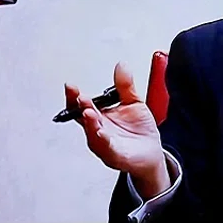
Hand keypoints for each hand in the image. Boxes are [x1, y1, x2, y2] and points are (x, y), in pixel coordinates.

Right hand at [65, 62, 168, 198]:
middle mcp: (98, 131)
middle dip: (81, 108)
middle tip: (81, 98)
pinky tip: (102, 133)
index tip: (71, 86)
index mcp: (99, 117)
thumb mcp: (133, 103)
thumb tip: (122, 66)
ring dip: (90, 124)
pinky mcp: (116, 156)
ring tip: (89, 113)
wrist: (151, 153)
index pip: (81, 106)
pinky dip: (104, 142)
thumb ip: (125, 86)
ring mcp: (105, 145)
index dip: (73, 97)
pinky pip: (108, 149)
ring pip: (93, 135)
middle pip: (84, 119)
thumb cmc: (139, 130)